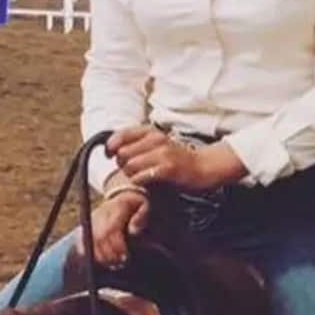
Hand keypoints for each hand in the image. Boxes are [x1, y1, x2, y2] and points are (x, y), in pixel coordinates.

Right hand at [77, 191, 150, 266]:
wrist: (124, 196)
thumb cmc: (136, 205)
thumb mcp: (144, 205)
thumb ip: (141, 217)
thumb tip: (133, 232)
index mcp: (114, 209)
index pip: (111, 229)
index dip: (117, 245)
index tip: (125, 256)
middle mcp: (100, 214)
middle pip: (99, 237)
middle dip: (109, 254)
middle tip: (119, 263)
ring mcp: (92, 220)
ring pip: (90, 241)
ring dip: (101, 256)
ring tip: (113, 264)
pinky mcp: (87, 226)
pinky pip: (83, 242)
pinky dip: (91, 253)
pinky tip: (101, 260)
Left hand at [107, 126, 244, 191]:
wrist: (204, 166)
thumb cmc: (176, 158)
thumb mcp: (156, 144)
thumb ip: (136, 143)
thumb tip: (111, 149)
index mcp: (151, 131)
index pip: (121, 134)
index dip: (111, 146)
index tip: (110, 155)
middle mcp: (156, 139)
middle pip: (122, 153)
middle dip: (122, 164)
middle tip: (131, 170)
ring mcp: (162, 154)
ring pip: (130, 165)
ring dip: (131, 174)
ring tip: (140, 176)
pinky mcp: (167, 169)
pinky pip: (141, 176)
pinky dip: (139, 181)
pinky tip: (146, 182)